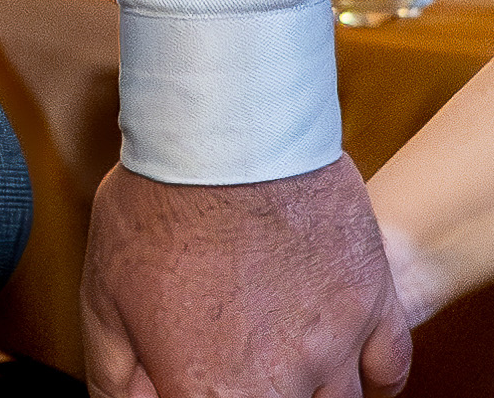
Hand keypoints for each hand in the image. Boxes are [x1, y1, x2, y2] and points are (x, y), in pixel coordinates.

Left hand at [81, 155, 411, 397]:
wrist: (218, 123)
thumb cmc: (156, 202)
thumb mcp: (105, 293)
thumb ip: (116, 376)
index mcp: (212, 393)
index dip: (190, 394)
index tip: (186, 375)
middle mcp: (284, 385)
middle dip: (247, 385)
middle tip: (229, 348)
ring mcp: (337, 342)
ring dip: (304, 385)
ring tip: (271, 350)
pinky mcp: (372, 298)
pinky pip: (388, 369)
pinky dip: (369, 374)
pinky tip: (340, 362)